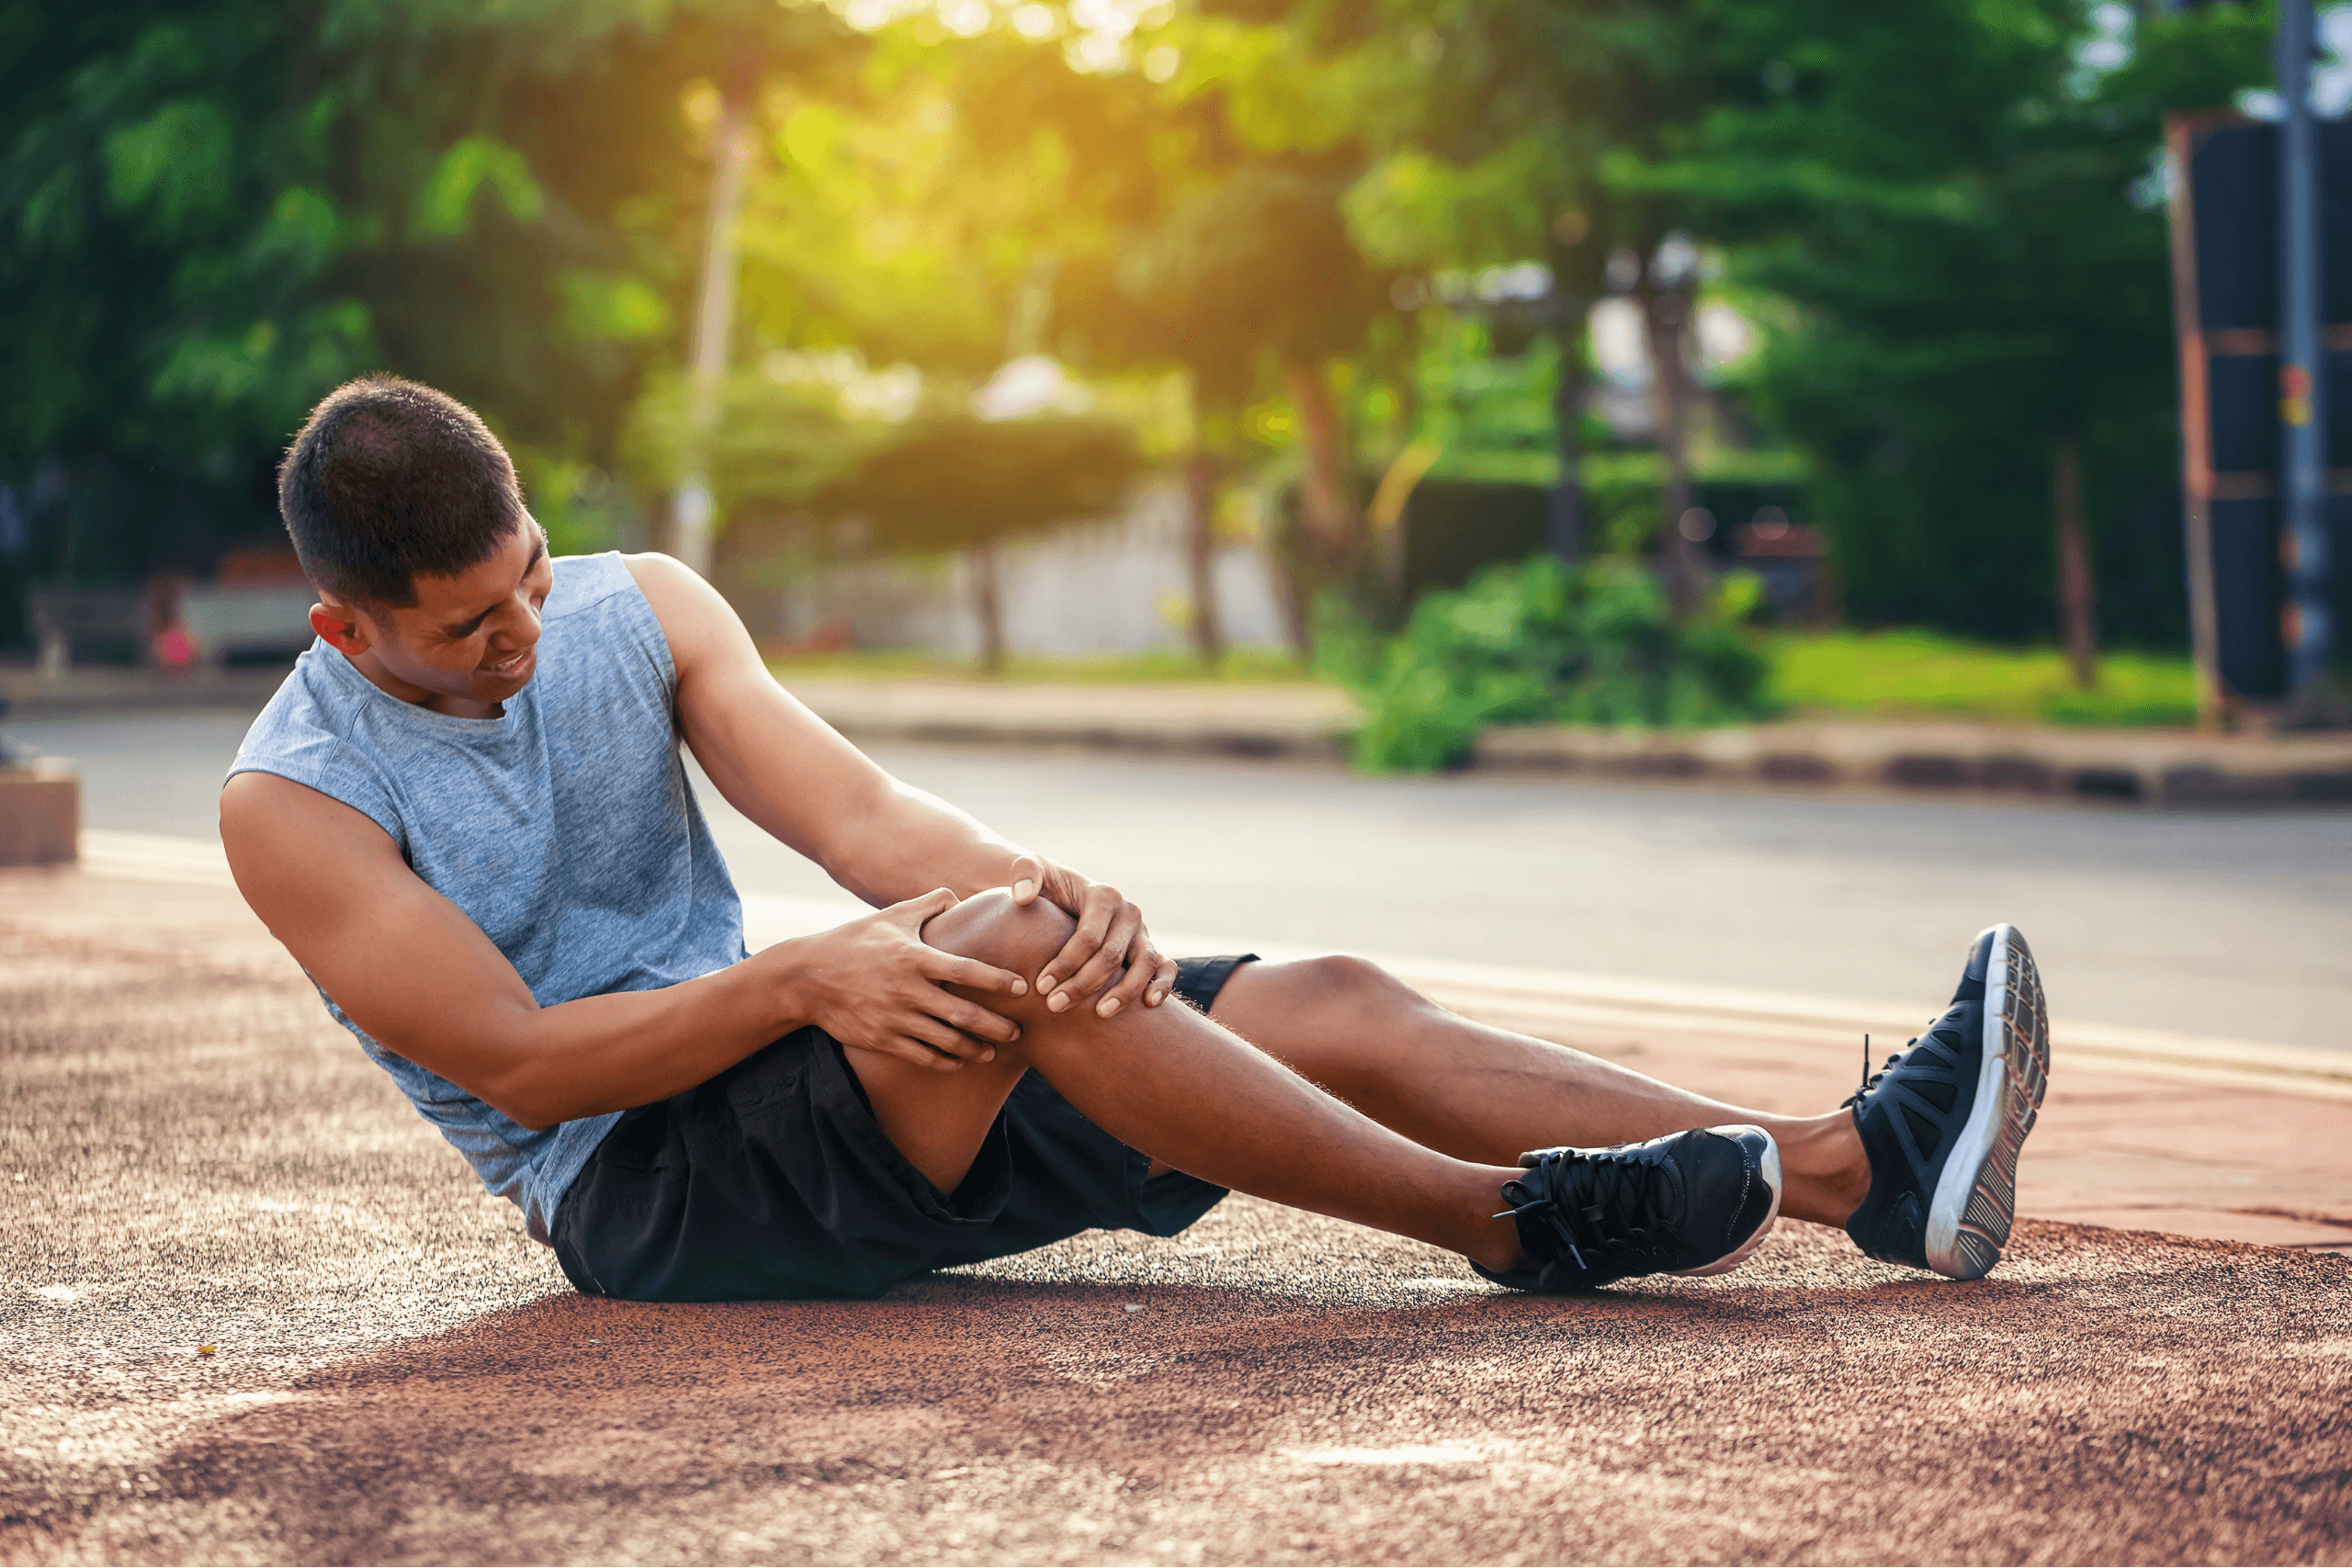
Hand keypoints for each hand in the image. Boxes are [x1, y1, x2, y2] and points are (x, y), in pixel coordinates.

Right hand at [785, 890, 1028, 1071]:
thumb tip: (958, 896)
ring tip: (993, 1051)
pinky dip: (945, 1061)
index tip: (1021, 987)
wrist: (806, 978)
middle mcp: (907, 991)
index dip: (997, 980)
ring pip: (946, 1041)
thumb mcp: (889, 916)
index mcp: (914, 958)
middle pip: (963, 1014)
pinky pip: (922, 1056)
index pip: (966, 971)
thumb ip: (927, 904)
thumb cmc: (853, 941)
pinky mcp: (882, 1039)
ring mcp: (894, 1019)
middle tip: (1019, 1031)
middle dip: (996, 1026)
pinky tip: (959, 1061)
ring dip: (974, 1049)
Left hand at [1008, 855, 1178, 1019]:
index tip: (1040, 986)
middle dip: (1083, 984)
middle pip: (1111, 955)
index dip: (1065, 963)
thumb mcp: (1029, 869)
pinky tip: (1149, 1004)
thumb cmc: (1044, 885)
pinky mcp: (1148, 948)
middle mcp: (1128, 912)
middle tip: (1054, 1005)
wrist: (1063, 892)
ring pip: (1144, 963)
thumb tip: (1022, 896)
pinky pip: (1165, 966)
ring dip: (1124, 992)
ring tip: (1100, 1013)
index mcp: (1103, 895)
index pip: (1089, 936)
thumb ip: (1023, 873)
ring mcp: (1142, 932)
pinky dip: (1162, 984)